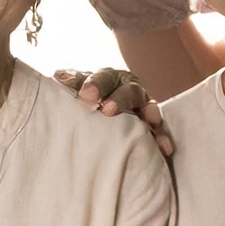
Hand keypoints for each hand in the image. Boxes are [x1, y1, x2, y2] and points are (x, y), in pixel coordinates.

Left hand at [53, 67, 173, 155]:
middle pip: (129, 90)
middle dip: (121, 99)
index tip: (86, 96)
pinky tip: (165, 148)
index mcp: (109, 78)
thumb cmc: (84, 98)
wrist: (97, 111)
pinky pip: (159, 131)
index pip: (104, 78)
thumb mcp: (75, 89)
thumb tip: (59, 77)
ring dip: (150, 115)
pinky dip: (162, 138)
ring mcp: (142, 107)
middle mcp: (128, 89)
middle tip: (109, 111)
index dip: (96, 85)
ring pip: (148, 107)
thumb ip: (69, 82)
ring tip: (151, 123)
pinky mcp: (150, 126)